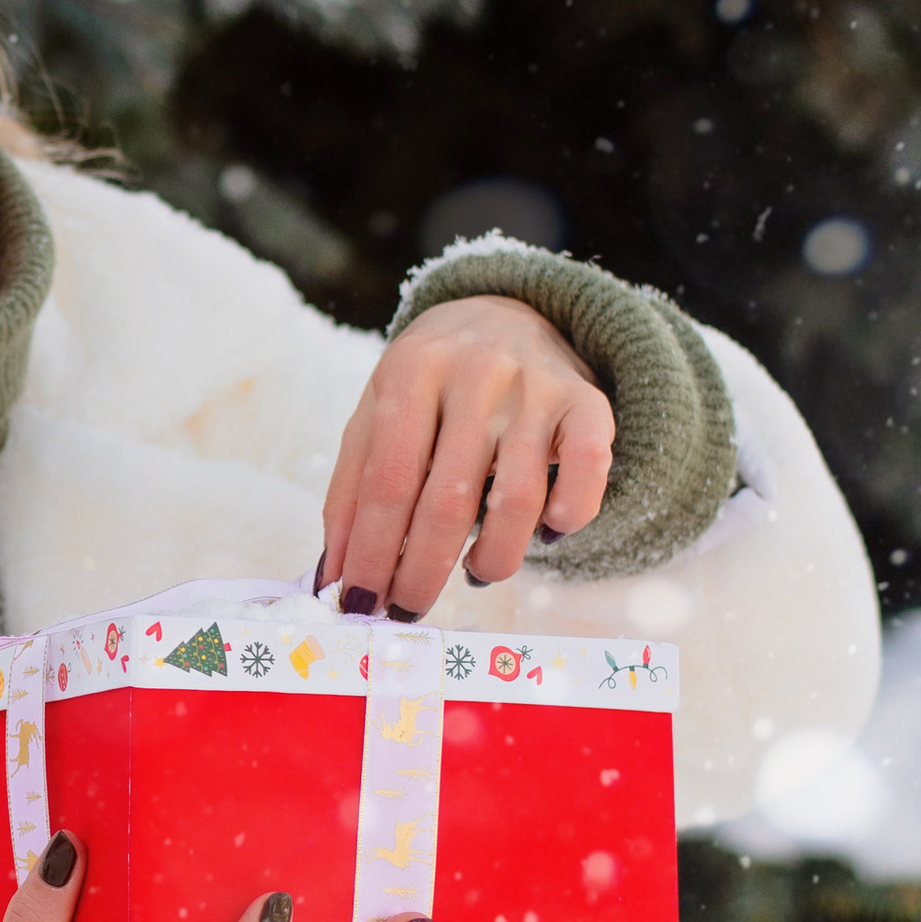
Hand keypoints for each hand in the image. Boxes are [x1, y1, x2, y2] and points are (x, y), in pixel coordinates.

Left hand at [319, 294, 611, 618]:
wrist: (508, 311)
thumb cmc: (429, 384)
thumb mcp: (376, 415)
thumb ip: (350, 491)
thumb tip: (332, 578)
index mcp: (411, 371)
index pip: (386, 484)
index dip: (371, 554)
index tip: (359, 603)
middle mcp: (476, 373)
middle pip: (446, 501)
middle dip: (421, 574)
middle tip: (408, 610)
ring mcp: (536, 387)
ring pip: (516, 500)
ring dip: (493, 559)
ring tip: (473, 573)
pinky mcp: (588, 403)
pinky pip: (587, 473)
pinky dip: (566, 517)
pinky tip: (544, 534)